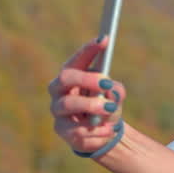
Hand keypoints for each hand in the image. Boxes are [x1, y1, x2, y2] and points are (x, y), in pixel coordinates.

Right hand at [48, 36, 126, 156]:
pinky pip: (77, 129)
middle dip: (87, 78)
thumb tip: (111, 91)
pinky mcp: (62, 131)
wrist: (102, 132)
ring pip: (68, 104)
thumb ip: (115, 90)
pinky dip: (97, 129)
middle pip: (65, 78)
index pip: (77, 59)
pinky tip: (109, 130)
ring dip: (92, 105)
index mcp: (72, 76)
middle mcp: (59, 91)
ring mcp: (58, 111)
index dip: (89, 49)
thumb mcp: (114, 95)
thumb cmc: (105, 106)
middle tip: (107, 82)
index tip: (105, 40)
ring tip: (111, 109)